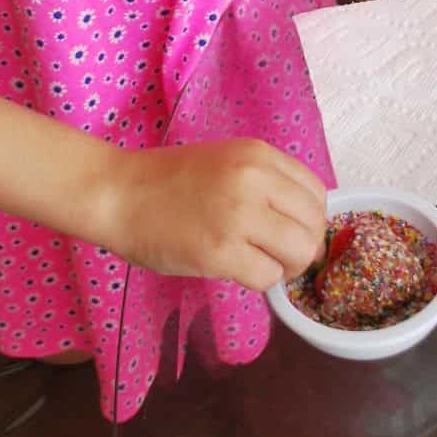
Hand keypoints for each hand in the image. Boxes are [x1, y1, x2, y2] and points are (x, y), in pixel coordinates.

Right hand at [102, 137, 326, 289]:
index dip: (311, 220)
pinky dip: (260, 281)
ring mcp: (238, 216)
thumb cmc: (168, 180)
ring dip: (286, 267)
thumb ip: (265, 181)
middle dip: (304, 249)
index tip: (292, 232)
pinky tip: (239, 270)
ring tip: (262, 264)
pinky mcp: (220, 252)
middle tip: (281, 257)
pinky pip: (267, 277)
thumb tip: (302, 220)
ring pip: (299, 253)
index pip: (317, 193)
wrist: (119, 193)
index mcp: (258, 154)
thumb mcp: (227, 161)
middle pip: (314, 226)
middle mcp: (254, 180)